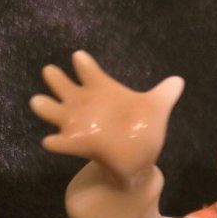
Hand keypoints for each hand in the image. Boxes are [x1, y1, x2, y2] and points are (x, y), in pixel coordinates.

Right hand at [30, 51, 183, 181]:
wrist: (137, 160)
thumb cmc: (143, 130)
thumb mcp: (156, 109)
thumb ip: (164, 94)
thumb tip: (178, 81)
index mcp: (102, 90)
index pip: (89, 71)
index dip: (84, 65)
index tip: (79, 57)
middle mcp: (85, 103)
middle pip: (62, 85)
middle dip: (56, 79)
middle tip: (50, 71)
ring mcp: (78, 123)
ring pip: (52, 110)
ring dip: (45, 107)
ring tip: (37, 101)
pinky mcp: (77, 144)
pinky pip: (60, 142)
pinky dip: (55, 142)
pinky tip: (50, 141)